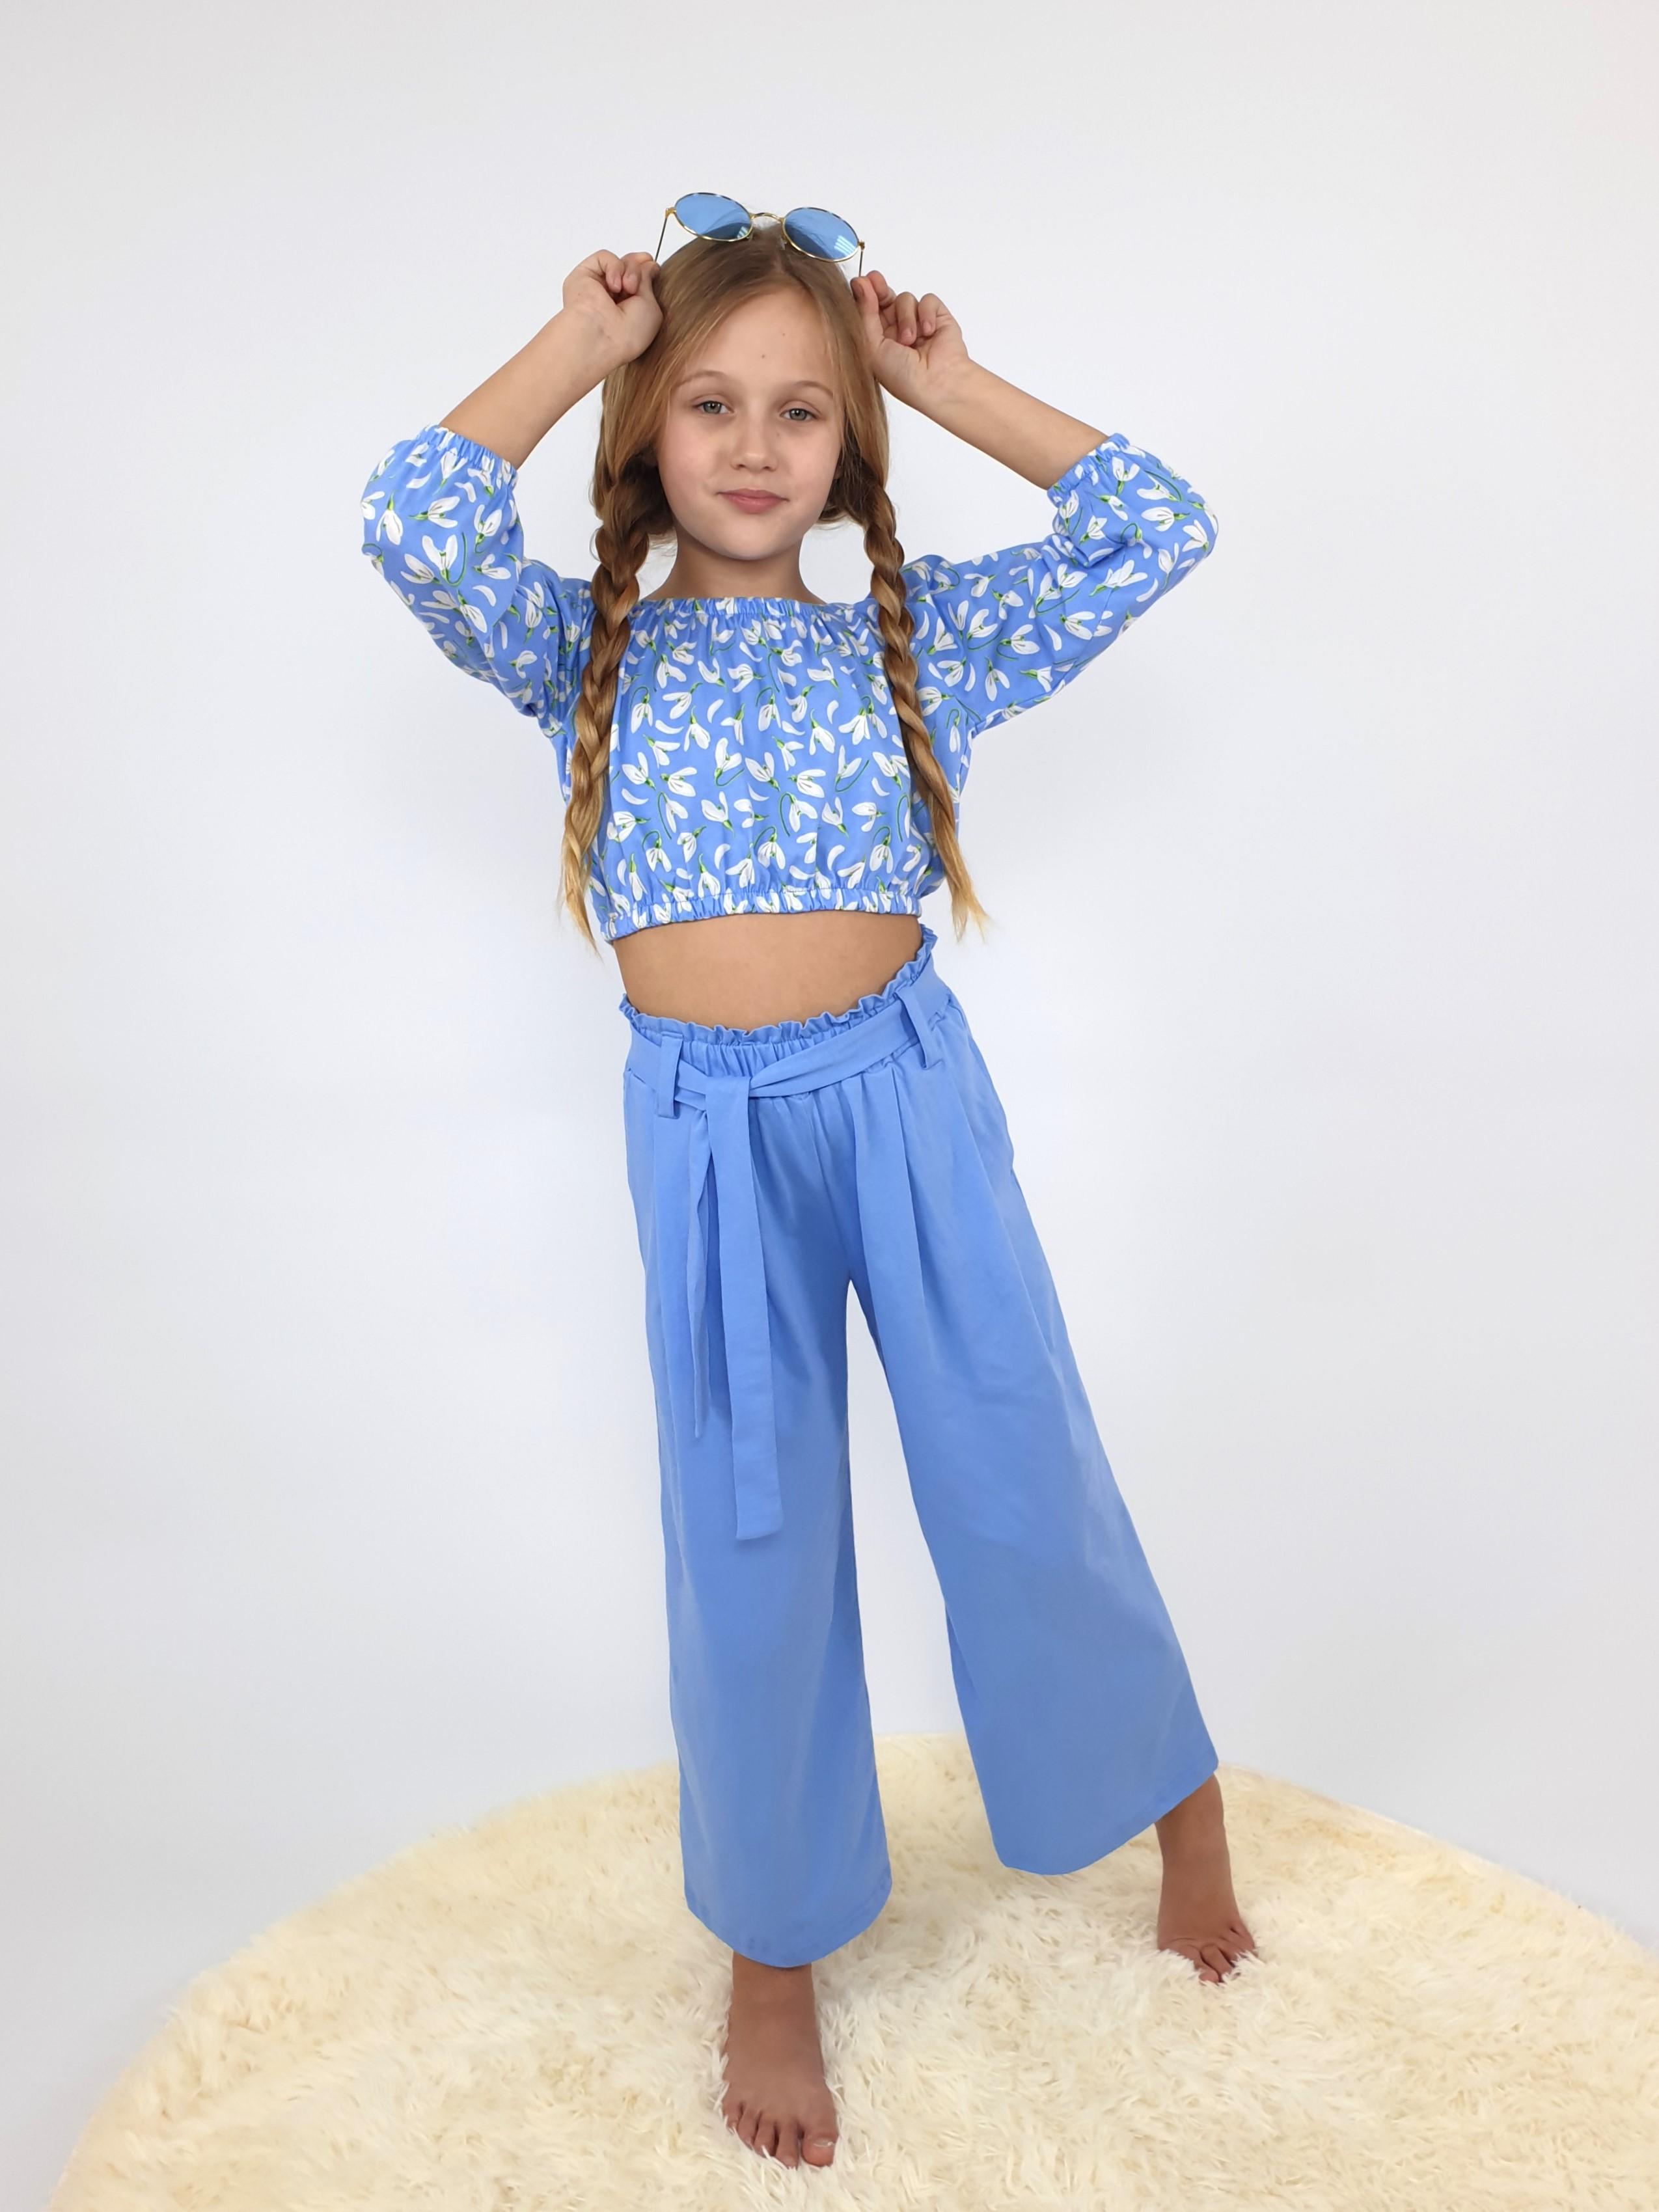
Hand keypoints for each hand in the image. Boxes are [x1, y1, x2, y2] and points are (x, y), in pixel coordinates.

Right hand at [560, 249, 662, 369]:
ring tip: (628, 289)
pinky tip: (614, 286)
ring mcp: (598, 286)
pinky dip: (614, 267)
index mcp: (628, 307)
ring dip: (629, 271)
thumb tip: (649, 263)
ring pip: (621, 261)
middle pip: (630, 266)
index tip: (653, 266)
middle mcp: (613, 297)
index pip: (639, 279)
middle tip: (637, 284)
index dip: (646, 269)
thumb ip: (649, 283)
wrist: (602, 337)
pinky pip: (604, 257)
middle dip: (638, 269)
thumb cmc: (627, 334)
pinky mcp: (584, 275)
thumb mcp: (651, 308)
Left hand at [850, 271, 972, 411]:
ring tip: (910, 340)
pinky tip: (928, 332)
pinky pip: (927, 300)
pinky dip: (926, 313)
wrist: (937, 384)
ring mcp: (918, 323)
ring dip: (906, 318)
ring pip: (905, 299)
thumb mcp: (873, 348)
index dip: (864, 295)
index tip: (860, 282)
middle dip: (880, 290)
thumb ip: (864, 315)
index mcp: (879, 341)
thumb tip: (858, 284)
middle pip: (886, 298)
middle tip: (875, 282)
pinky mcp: (937, 317)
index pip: (869, 311)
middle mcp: (897, 331)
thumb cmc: (903, 377)